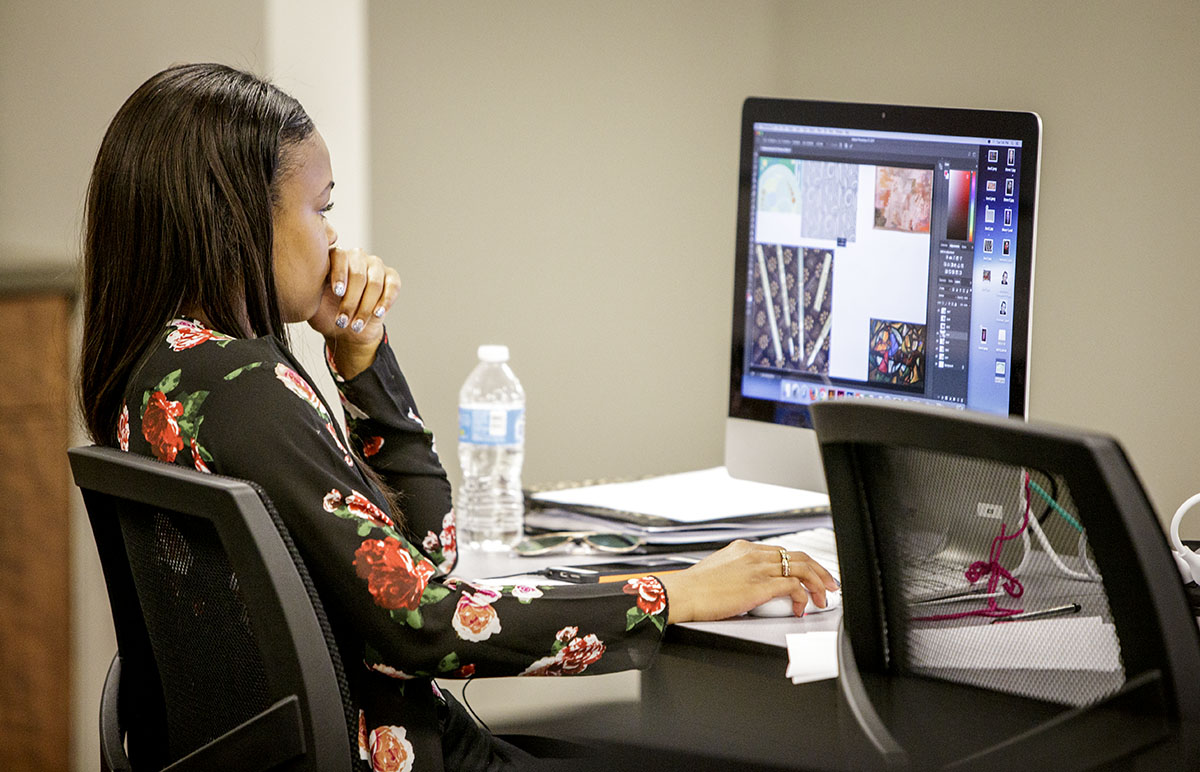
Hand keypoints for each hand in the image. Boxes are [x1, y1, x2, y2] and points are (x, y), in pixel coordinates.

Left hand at [308, 247, 400, 378]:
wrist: (346, 330)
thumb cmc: (326, 314)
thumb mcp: (311, 302)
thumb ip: (308, 289)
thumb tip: (299, 281)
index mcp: (334, 258)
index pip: (339, 257)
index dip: (339, 274)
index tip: (337, 293)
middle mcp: (356, 257)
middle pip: (358, 273)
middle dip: (351, 301)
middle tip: (343, 321)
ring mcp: (375, 266)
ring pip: (375, 283)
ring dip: (365, 307)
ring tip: (356, 325)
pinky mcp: (391, 277)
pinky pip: (393, 285)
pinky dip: (386, 301)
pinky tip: (377, 314)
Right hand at [656, 540, 837, 622]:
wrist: (681, 593)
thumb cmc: (692, 589)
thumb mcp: (716, 572)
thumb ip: (735, 575)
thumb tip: (743, 589)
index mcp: (743, 549)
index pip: (781, 551)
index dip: (800, 563)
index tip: (808, 575)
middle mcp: (753, 554)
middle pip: (798, 556)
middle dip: (819, 571)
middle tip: (828, 584)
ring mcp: (758, 568)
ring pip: (802, 568)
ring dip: (818, 583)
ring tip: (823, 597)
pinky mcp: (760, 586)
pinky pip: (794, 587)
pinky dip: (803, 597)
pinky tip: (801, 608)